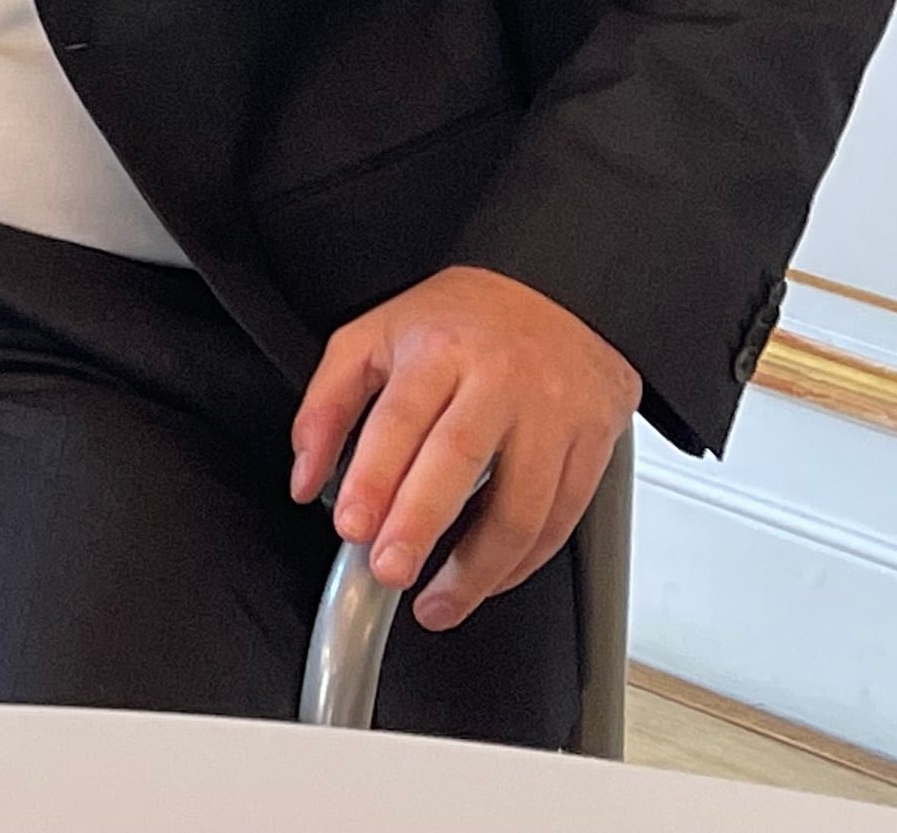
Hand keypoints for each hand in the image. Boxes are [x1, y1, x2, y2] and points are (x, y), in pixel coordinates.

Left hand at [291, 263, 639, 628]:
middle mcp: (499, 383)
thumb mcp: (375, 337)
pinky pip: (561, 518)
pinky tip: (490, 579)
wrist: (561, 294)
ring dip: (478, 567)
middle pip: (459, 461)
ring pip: (523, 506)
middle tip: (389, 570)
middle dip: (420, 524)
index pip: (401, 419)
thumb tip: (304, 479)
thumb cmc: (460, 321)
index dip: (373, 477)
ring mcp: (552, 417)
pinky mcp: (592, 446)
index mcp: (439, 351)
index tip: (352, 525)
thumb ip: (328, 405)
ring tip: (438, 602)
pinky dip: (525, 561)